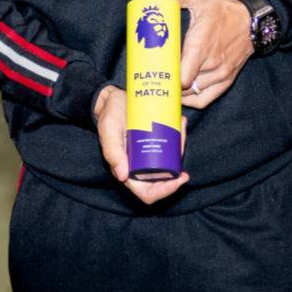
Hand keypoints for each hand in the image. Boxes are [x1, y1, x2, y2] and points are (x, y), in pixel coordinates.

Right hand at [93, 85, 188, 205]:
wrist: (114, 99)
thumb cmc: (109, 116)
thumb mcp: (108, 131)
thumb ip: (112, 152)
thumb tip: (122, 177)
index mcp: (128, 171)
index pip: (148, 193)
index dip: (166, 190)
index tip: (180, 178)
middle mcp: (140, 166)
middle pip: (165, 176)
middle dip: (178, 162)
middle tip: (182, 140)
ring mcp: (149, 154)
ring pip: (171, 159)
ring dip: (180, 145)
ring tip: (181, 125)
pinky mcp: (154, 140)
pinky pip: (170, 144)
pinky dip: (178, 134)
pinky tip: (180, 121)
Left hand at [161, 0, 252, 109]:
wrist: (251, 21)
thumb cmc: (223, 10)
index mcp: (201, 46)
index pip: (181, 76)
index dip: (166, 76)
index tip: (156, 69)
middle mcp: (212, 64)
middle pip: (183, 86)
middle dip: (168, 82)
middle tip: (156, 74)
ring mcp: (220, 75)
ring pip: (192, 94)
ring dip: (178, 90)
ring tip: (166, 82)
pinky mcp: (226, 80)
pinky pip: (204, 99)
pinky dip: (191, 100)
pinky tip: (181, 94)